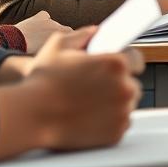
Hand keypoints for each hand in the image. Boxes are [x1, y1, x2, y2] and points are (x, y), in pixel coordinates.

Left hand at [14, 10, 66, 52]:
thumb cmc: (30, 54)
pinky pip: (45, 16)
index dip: (69, 42)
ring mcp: (50, 21)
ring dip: (50, 29)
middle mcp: (59, 28)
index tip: (65, 47)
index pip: (73, 37)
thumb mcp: (47, 55)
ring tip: (40, 37)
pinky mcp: (40, 16)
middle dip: (62, 36)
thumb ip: (56, 50)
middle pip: (66, 30)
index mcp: (63, 38)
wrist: (15, 42)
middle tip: (52, 44)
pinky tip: (36, 26)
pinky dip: (42, 20)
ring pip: (55, 24)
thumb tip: (57, 53)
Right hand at [20, 29, 142, 150]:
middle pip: (132, 85)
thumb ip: (81, 35)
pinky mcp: (117, 134)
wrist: (31, 116)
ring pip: (126, 106)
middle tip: (95, 90)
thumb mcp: (58, 46)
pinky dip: (109, 123)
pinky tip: (89, 119)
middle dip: (118, 86)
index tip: (116, 70)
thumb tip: (94, 32)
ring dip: (114, 105)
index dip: (125, 64)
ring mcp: (122, 113)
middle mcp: (125, 88)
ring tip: (89, 105)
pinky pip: (120, 125)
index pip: (136, 61)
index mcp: (116, 63)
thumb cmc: (42, 81)